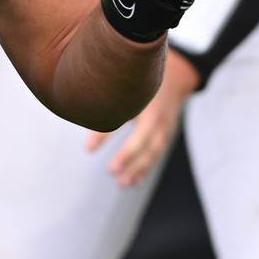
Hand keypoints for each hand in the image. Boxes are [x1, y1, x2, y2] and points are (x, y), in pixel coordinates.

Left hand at [86, 50, 199, 185]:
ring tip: (121, 183)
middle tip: (111, 170)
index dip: (104, 133)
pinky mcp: (165, 135)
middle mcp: (158, 117)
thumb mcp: (127, 87)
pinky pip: (155, 154)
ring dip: (137, 168)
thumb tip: (82, 114)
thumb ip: (109, 101)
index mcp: (145, 101)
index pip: (123, 119)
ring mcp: (165, 128)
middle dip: (128, 156)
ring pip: (152, 152)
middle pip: (144, 141)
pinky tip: (131, 180)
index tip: (88, 148)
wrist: (177, 75)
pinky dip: (144, 167)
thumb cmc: (143, 80)